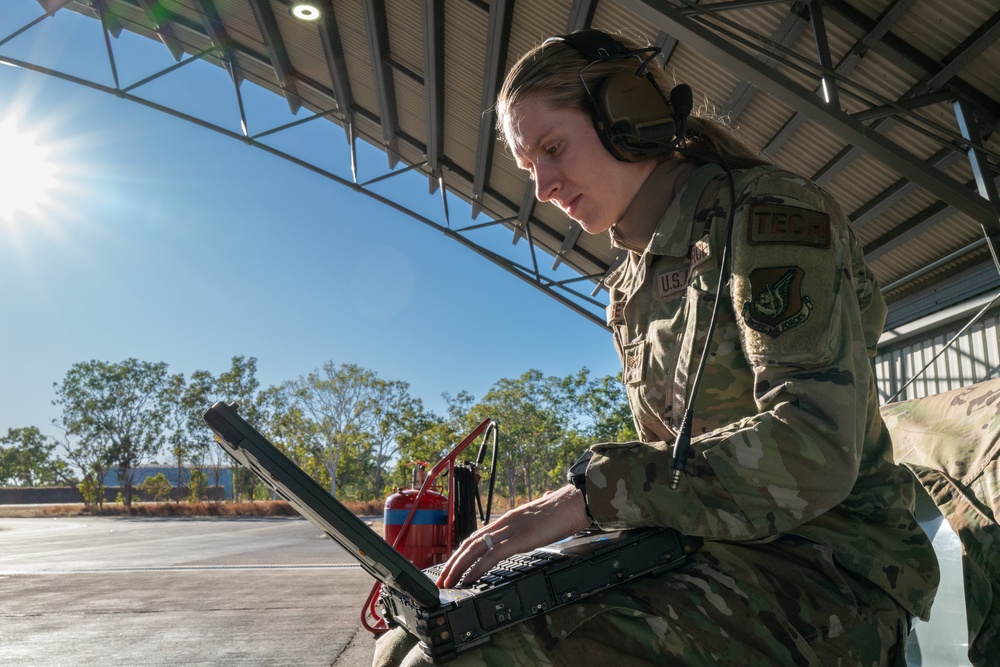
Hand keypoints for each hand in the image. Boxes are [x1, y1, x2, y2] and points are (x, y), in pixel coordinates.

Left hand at [435, 484, 591, 587]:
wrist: (576, 502)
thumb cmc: (564, 509)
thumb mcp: (542, 516)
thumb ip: (535, 518)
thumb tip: (540, 507)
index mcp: (509, 519)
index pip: (478, 536)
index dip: (463, 551)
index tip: (453, 565)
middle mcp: (505, 523)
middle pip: (471, 542)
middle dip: (454, 561)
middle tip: (442, 578)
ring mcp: (511, 530)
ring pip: (475, 549)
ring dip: (459, 567)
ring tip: (449, 581)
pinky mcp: (519, 539)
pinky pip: (492, 555)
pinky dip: (477, 568)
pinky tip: (469, 578)